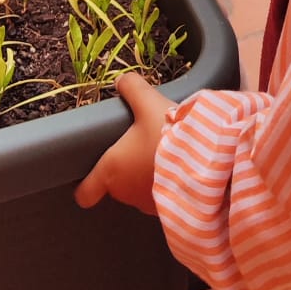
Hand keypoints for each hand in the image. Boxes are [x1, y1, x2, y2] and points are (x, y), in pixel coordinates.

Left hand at [75, 71, 173, 216]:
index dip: (85, 185)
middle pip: (115, 185)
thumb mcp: (148, 103)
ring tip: (162, 153)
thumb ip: (132, 89)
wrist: (204, 163)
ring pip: (139, 190)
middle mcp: (125, 193)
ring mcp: (148, 205)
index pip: (85, 193)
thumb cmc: (166, 135)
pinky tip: (179, 166)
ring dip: (146, 177)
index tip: (89, 175)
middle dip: (124, 168)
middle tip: (137, 146)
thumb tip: (122, 80)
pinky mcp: (169, 209)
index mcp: (111, 171)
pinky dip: (166, 185)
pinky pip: (162, 196)